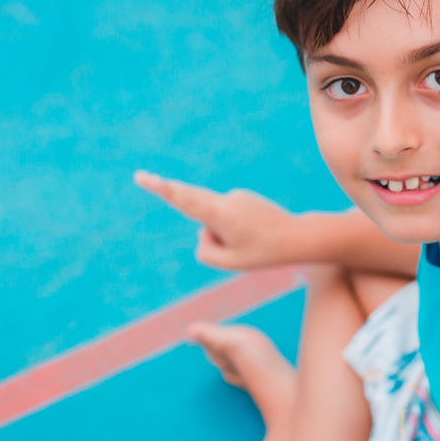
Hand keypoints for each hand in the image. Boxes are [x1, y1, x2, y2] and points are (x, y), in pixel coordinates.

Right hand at [134, 170, 300, 270]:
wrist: (295, 237)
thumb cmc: (262, 253)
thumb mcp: (228, 262)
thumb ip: (205, 250)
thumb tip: (202, 231)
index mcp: (221, 215)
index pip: (185, 201)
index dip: (162, 189)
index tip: (144, 178)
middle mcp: (226, 201)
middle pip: (192, 202)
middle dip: (179, 201)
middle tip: (144, 178)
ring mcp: (235, 196)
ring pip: (212, 221)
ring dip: (221, 233)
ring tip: (248, 242)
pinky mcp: (241, 197)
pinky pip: (224, 217)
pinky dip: (231, 228)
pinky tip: (252, 234)